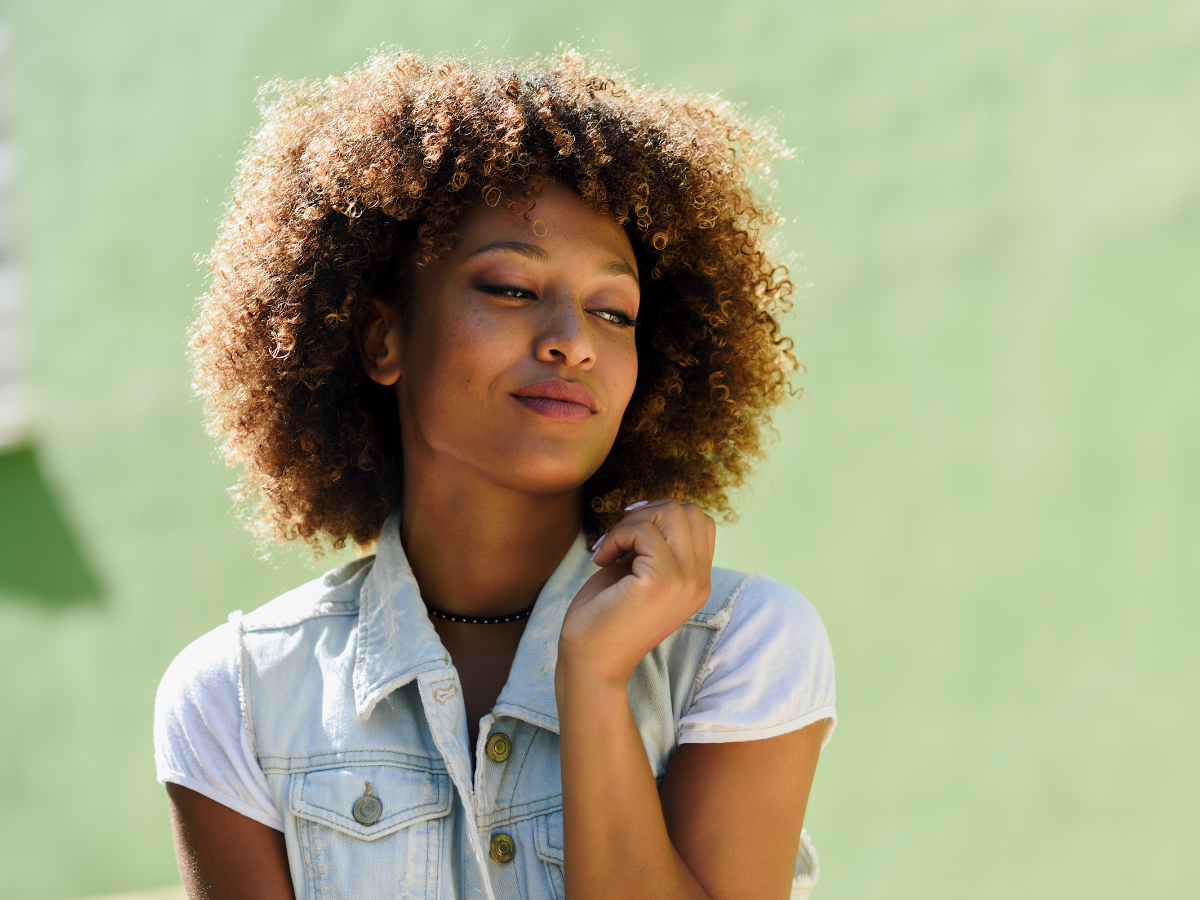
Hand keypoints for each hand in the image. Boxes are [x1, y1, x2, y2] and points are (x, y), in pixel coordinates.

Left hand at [557, 499, 715, 686]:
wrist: (590, 661)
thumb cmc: (605, 615)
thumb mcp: (638, 572)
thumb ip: (654, 544)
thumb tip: (652, 506)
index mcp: (697, 581)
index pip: (700, 522)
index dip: (663, 513)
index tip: (630, 530)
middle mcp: (699, 582)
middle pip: (688, 511)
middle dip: (646, 513)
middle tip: (617, 538)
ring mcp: (685, 582)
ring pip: (671, 514)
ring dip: (630, 523)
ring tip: (609, 548)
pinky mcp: (661, 582)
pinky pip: (644, 531)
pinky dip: (616, 535)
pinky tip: (601, 559)